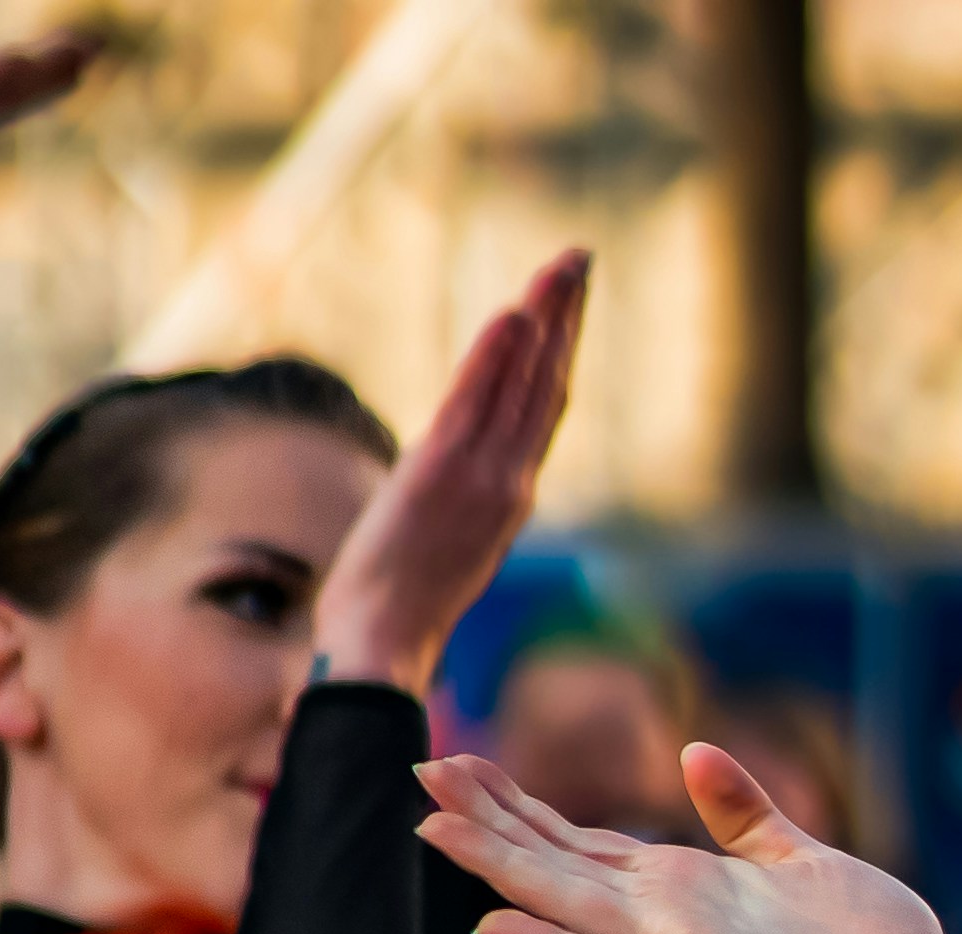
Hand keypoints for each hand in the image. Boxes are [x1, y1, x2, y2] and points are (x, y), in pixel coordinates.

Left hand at [310, 251, 590, 694]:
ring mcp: (480, 478)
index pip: (544, 409)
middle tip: (580, 259)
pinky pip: (477, 403)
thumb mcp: (440, 548)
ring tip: (559, 267)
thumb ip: (456, 504)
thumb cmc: (397, 610)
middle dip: (566, 318)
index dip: (560, 353)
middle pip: (548, 384)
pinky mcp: (441, 474)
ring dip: (543, 320)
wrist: (381, 645)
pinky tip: (514, 313)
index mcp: (509, 497)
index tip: (567, 304)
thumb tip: (447, 481)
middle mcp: (508, 482)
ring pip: (523, 384)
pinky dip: (497, 358)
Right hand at [425, 743, 961, 933]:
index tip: (463, 762)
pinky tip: (497, 924)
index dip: (521, 805)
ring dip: (498, 867)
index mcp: (683, 885)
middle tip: (418, 775)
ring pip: (565, 901)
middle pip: (556, 861)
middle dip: (488, 820)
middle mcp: (664, 916)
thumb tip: (695, 753)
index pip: (582, 841)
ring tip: (432, 827)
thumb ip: (742, 810)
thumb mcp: (797, 856)